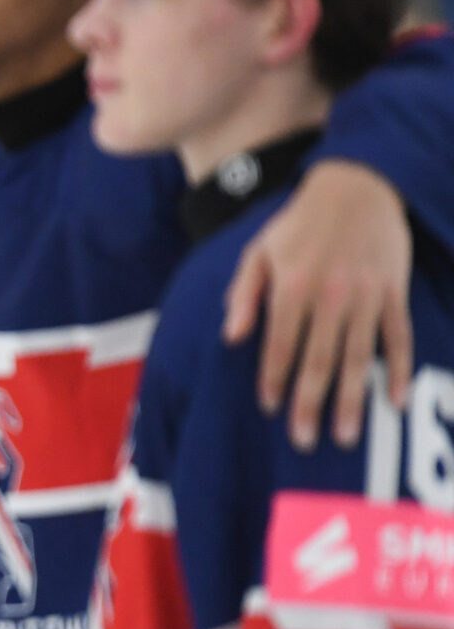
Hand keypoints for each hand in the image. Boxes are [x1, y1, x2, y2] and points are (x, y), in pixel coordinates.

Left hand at [222, 160, 412, 450]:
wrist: (357, 186)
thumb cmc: (299, 224)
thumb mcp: (259, 251)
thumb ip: (244, 295)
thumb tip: (231, 338)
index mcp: (291, 287)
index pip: (279, 345)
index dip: (273, 380)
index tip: (270, 410)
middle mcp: (329, 296)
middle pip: (318, 360)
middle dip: (310, 404)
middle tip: (304, 442)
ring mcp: (365, 296)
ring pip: (358, 357)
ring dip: (352, 399)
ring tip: (345, 437)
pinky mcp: (393, 293)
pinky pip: (397, 338)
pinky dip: (398, 370)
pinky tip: (395, 401)